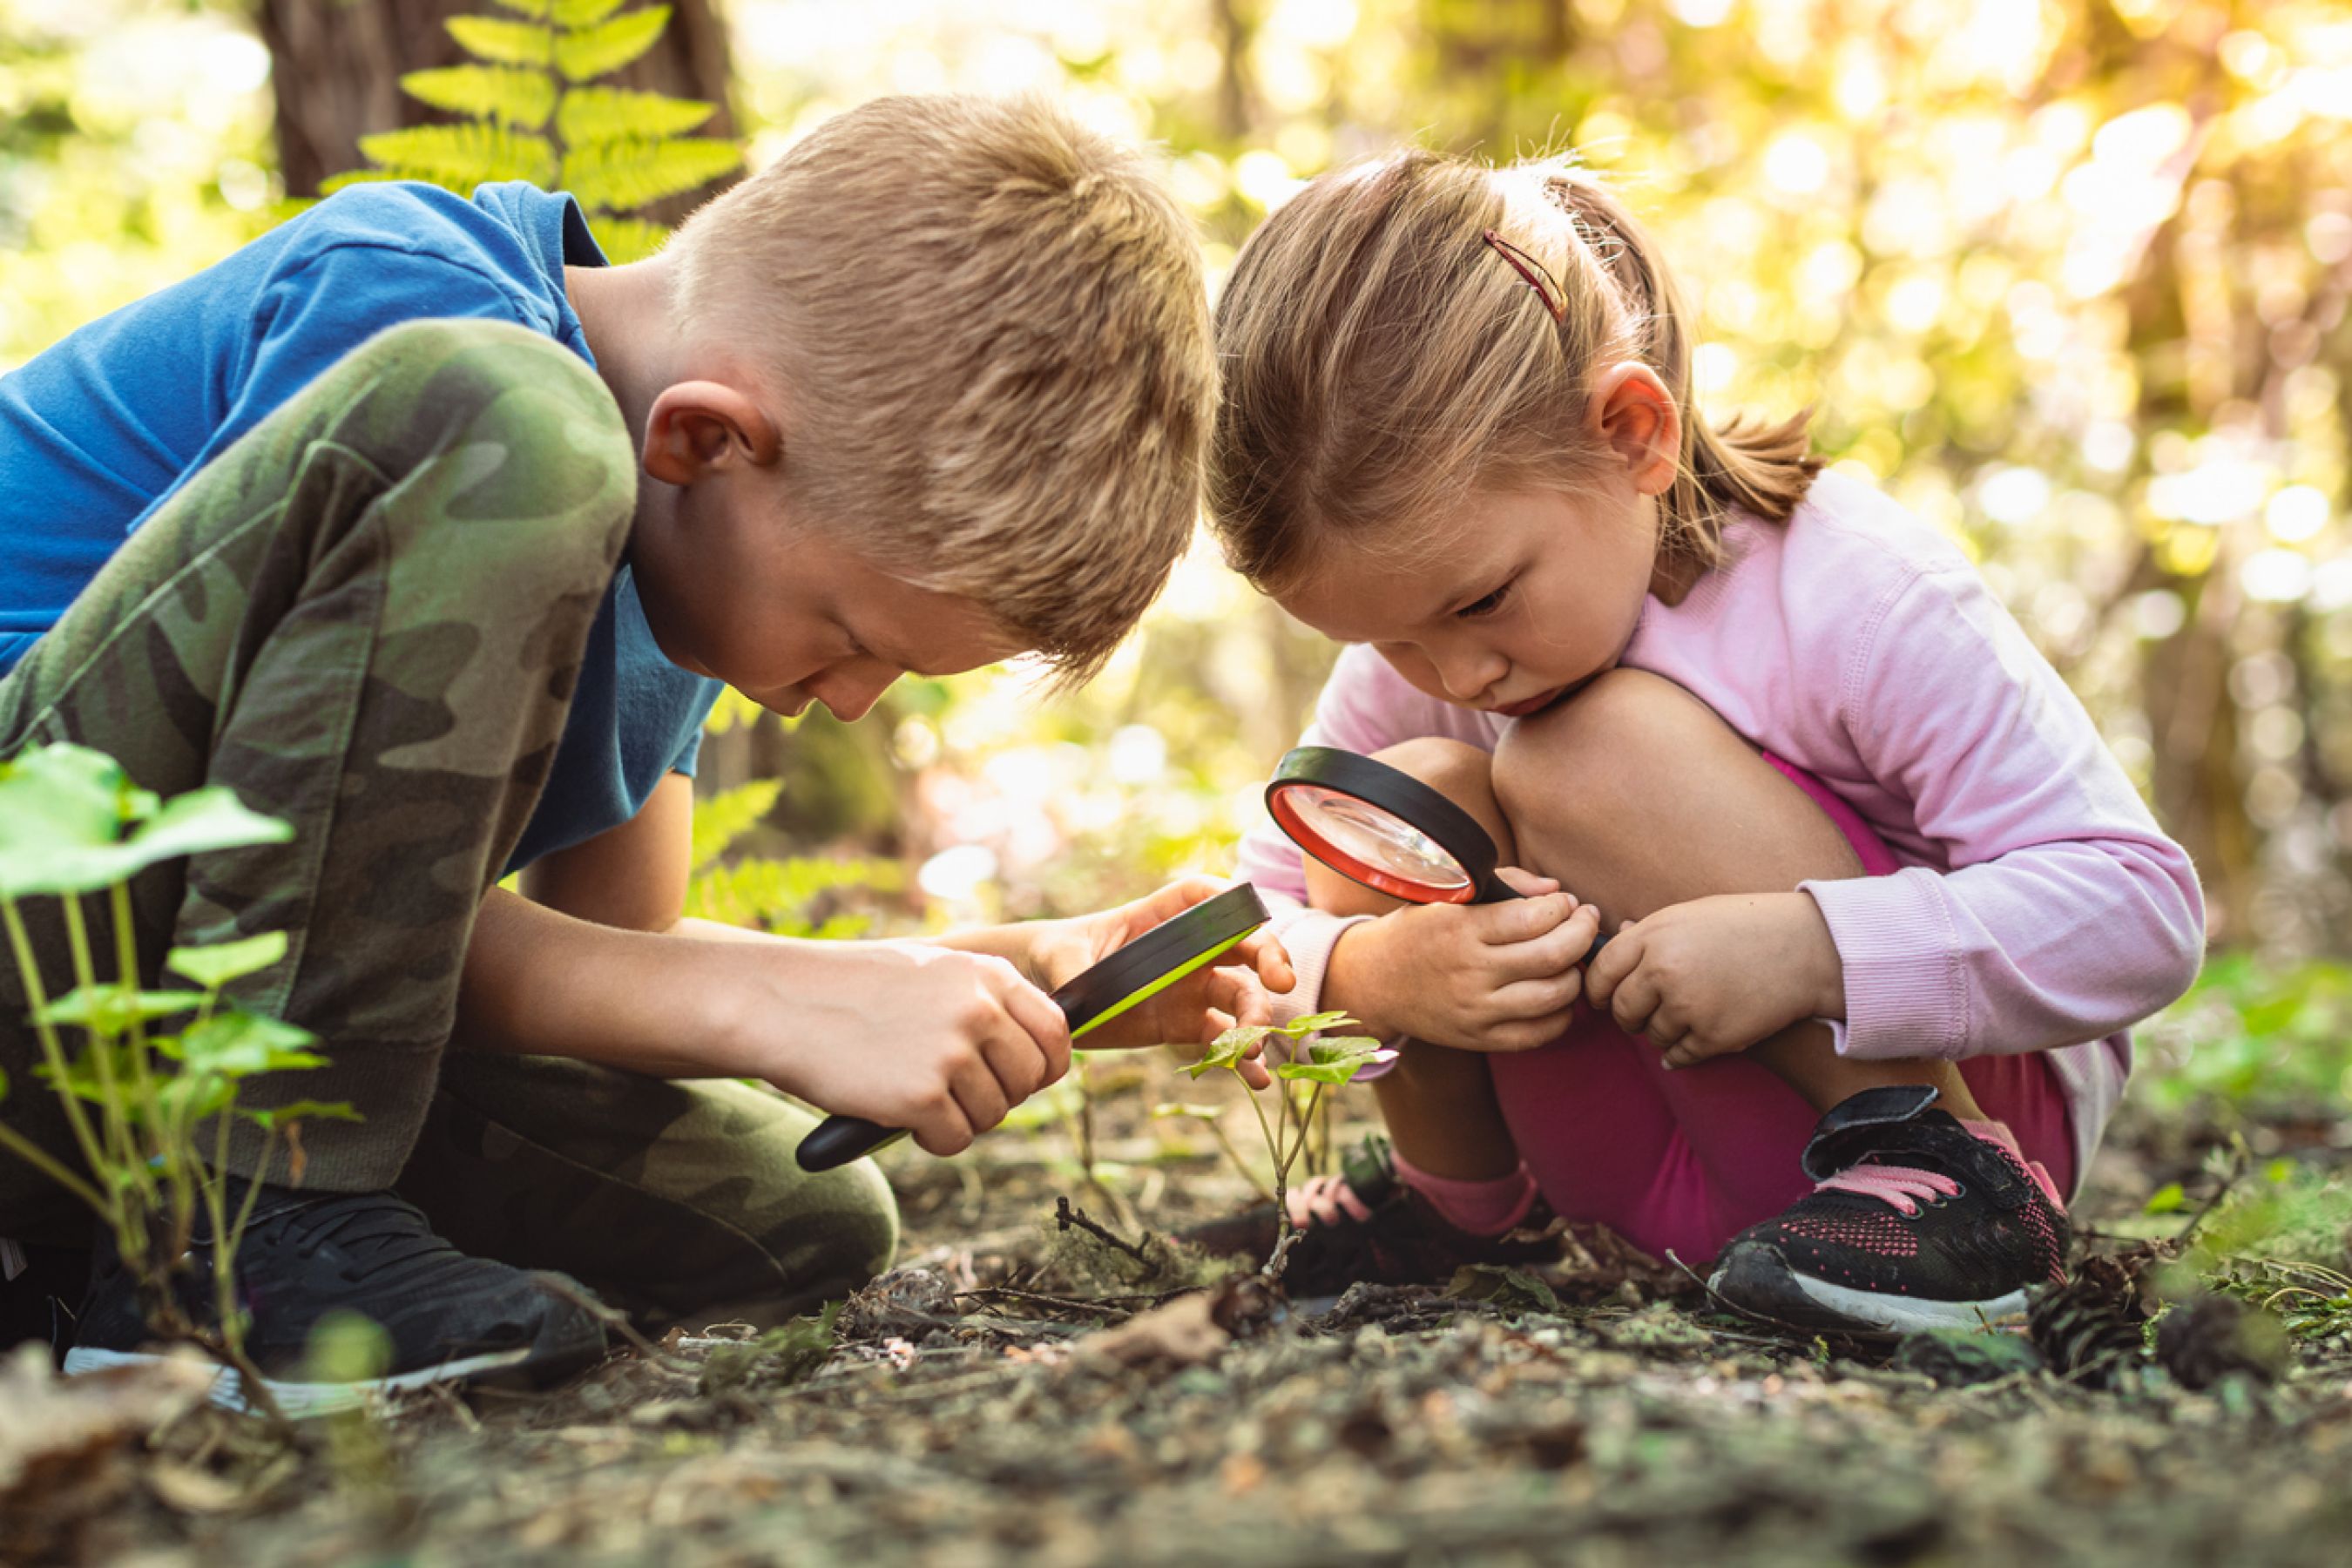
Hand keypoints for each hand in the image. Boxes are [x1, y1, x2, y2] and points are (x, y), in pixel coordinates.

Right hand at [719, 940, 1072, 1155]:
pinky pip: (956, 1139)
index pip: (1056, 1032)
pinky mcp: (920, 1097)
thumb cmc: (851, 986)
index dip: (1043, 1065)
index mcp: (988, 975)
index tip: (1019, 1078)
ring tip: (919, 1097)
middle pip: (1028, 1080)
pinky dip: (934, 1138)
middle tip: (957, 1094)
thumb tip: (1035, 1043)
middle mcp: (979, 1011)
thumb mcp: (931, 968)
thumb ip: (983, 997)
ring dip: (961, 1117)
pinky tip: (903, 1117)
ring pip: (993, 1114)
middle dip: (999, 1095)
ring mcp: (951, 1054)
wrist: (782, 1002)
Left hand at [1022, 876, 1295, 1088]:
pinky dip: (1242, 1061)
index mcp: (1159, 916)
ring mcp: (1193, 987)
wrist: (1051, 993)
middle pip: (1242, 944)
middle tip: (1281, 984)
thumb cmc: (1058, 955)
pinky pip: (1223, 1040)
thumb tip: (1077, 984)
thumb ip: (1073, 966)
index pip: (1204, 896)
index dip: (1232, 901)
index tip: (1253, 914)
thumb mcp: (1060, 957)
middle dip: (1268, 958)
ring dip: (1256, 1019)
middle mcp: (1188, 948)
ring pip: (1241, 997)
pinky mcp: (1187, 1025)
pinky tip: (1257, 1080)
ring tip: (1254, 1049)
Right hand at [1324, 867, 1601, 1051]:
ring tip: (1571, 959)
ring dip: (1576, 973)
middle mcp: (1470, 972)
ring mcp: (1476, 1010)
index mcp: (1462, 928)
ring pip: (1556, 996)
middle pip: (1554, 955)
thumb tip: (1557, 891)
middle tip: (1586, 923)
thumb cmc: (1420, 929)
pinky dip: (1563, 1013)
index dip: (1565, 906)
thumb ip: (1508, 884)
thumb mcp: (1449, 895)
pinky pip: (1541, 1033)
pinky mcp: (1480, 1039)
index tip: (1567, 902)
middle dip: (1584, 934)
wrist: (1375, 982)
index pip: (1536, 917)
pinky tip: (1557, 994)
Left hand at [1583, 891, 1844, 1067]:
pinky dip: (1681, 1053)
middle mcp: (1664, 972)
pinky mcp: (1713, 1037)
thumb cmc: (1747, 926)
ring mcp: (1687, 1007)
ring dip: (1661, 1031)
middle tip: (1642, 1013)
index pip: (1601, 971)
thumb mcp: (1691, 915)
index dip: (1596, 988)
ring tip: (1688, 1014)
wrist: (1806, 949)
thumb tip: (1615, 936)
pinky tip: (1695, 1037)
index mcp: (1654, 936)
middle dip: (1628, 1015)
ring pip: (1651, 1035)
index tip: (1601, 998)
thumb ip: (1649, 932)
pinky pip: (1678, 1056)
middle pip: (1621, 1009)